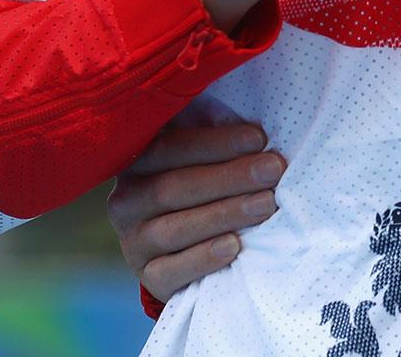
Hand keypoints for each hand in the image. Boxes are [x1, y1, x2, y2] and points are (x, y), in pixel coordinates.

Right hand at [108, 122, 284, 303]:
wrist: (190, 247)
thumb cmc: (208, 184)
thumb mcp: (206, 157)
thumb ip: (217, 137)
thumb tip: (257, 124)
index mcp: (137, 162)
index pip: (169, 148)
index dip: (215, 143)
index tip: (259, 138)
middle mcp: (126, 201)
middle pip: (174, 187)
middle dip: (230, 177)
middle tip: (273, 170)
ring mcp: (133, 241)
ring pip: (174, 229)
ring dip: (224, 214)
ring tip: (266, 204)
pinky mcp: (147, 276)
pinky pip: (169, 271)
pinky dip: (203, 258)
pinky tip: (234, 246)